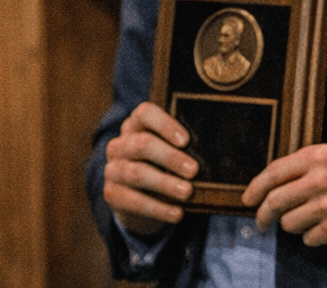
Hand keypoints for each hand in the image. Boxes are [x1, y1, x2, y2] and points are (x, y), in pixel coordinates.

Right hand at [102, 101, 199, 236]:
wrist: (138, 198)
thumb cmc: (164, 165)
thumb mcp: (171, 150)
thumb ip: (184, 145)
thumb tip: (214, 148)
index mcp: (136, 125)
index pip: (144, 113)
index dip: (165, 124)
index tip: (186, 141)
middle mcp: (120, 144)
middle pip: (142, 144)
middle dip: (170, 157)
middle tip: (194, 170)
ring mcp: (113, 169)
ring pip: (136, 173)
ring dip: (165, 183)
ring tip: (188, 192)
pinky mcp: (112, 194)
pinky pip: (133, 201)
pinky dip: (158, 208)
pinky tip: (177, 213)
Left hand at [242, 142, 326, 244]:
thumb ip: (307, 165)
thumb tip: (273, 184)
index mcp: (316, 157)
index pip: (272, 173)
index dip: (255, 188)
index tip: (247, 199)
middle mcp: (318, 181)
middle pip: (273, 202)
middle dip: (262, 215)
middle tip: (261, 221)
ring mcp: (326, 206)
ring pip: (289, 224)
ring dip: (293, 224)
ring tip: (308, 219)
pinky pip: (309, 238)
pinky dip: (313, 235)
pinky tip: (326, 227)